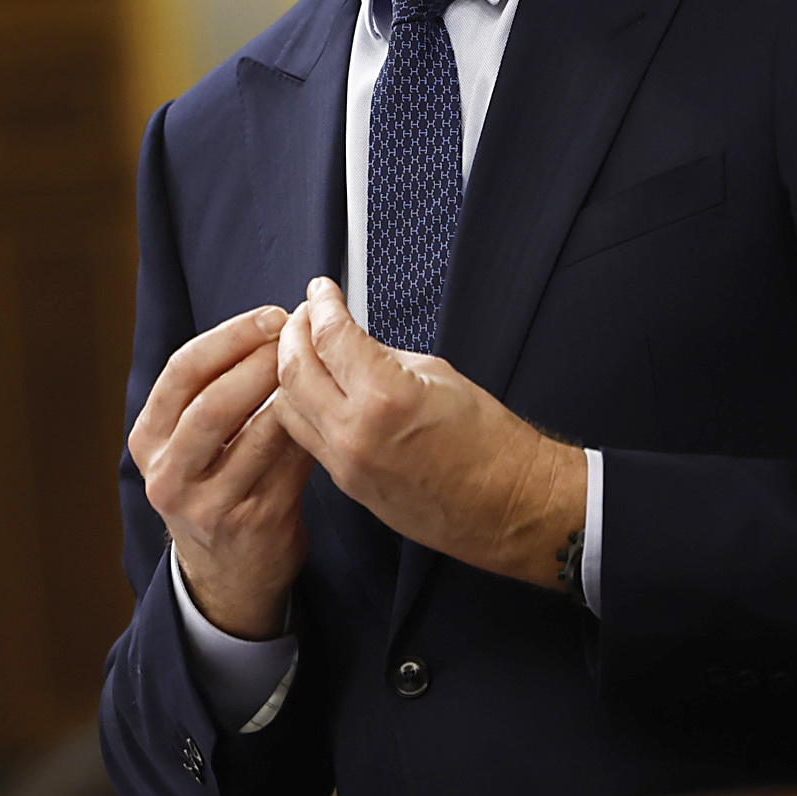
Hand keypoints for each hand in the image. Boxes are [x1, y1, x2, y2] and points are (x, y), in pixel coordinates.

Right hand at [131, 305, 316, 638]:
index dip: (230, 336)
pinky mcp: (253, 523)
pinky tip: (326, 413)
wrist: (226, 576)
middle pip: (214, 403)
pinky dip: (309, 432)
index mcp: (148, 441)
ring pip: (257, 434)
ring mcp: (209, 504)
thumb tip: (270, 331)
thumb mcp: (186, 447)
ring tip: (317, 368)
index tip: (269, 317)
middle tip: (299, 337)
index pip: (182, 372)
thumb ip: (211, 395)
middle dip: (261, 361)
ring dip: (292, 394)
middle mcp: (169, 475)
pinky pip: (289, 465)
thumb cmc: (213, 490)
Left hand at [270, 279, 585, 588]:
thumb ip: (382, 355)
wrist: (509, 505)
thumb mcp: (438, 375)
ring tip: (306, 351)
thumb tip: (350, 341)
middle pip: (293, 368)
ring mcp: (346, 465)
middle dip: (294, 332)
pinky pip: (306, 439)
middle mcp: (355, 433)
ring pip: (287, 407)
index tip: (322, 290)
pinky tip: (316, 391)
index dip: (322, 303)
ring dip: (289, 371)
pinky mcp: (347, 486)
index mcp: (384, 396)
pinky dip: (303, 407)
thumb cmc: (491, 444)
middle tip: (308, 314)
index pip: (330, 335)